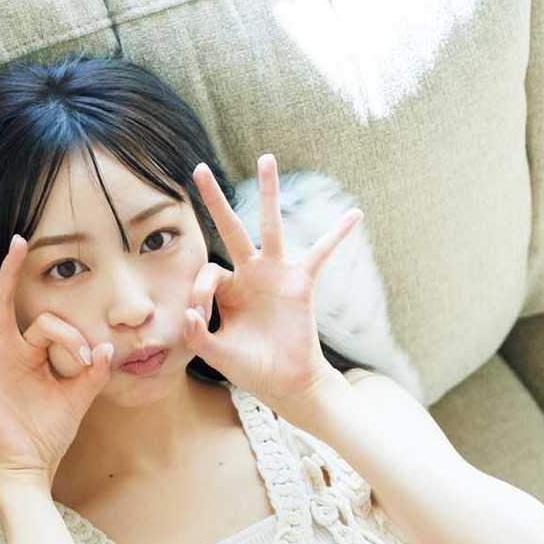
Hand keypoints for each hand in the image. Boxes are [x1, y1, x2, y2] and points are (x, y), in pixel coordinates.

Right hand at [0, 242, 114, 483]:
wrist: (30, 464)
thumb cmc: (50, 432)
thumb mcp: (77, 399)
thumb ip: (93, 373)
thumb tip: (105, 347)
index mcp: (30, 352)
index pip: (46, 323)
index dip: (70, 336)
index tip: (87, 361)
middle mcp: (5, 351)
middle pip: (3, 301)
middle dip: (10, 271)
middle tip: (19, 240)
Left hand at [185, 153, 362, 417]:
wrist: (286, 384)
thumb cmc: (252, 369)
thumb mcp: (217, 354)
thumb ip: (197, 337)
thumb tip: (188, 314)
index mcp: (229, 289)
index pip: (207, 272)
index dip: (198, 292)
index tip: (200, 317)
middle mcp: (251, 274)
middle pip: (231, 228)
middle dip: (215, 200)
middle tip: (198, 169)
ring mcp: (277, 274)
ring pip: (270, 226)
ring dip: (267, 193)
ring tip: (266, 159)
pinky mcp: (301, 283)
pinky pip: (321, 253)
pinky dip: (337, 234)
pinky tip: (355, 214)